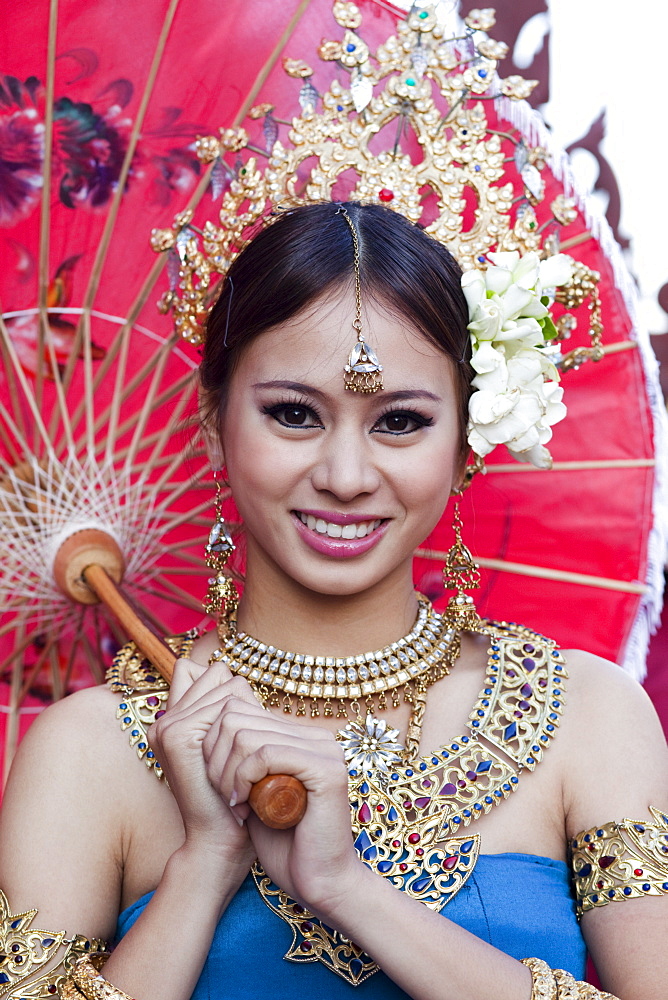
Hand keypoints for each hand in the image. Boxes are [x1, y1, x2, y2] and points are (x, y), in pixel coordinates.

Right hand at [148, 658, 255, 876]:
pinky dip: (246, 726)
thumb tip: (229, 671)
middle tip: (244, 751)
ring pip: (229, 686)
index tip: (244, 738)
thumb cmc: (234, 798)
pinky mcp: (179, 735)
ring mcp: (168, 725)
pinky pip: (229, 702)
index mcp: (173, 720)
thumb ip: (225, 711)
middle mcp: (164, 719)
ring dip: (249, 716)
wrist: (220, 842)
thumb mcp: (230, 749)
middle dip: (245, 704)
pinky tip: (239, 761)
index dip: (237, 698)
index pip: (212, 672)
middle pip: (221, 674)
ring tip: (241, 758)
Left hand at [202, 695, 362, 918]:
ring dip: (227, 774)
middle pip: (236, 716)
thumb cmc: (285, 844)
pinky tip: (244, 807)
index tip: (218, 785)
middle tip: (225, 797)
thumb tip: (208, 729)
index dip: (214, 745)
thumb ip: (241, 759)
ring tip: (236, 804)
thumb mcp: (254, 793)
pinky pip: (265, 754)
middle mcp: (316, 736)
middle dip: (216, 759)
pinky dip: (243, 779)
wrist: (320, 884)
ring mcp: (324, 749)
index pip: (238, 708)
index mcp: (301, 736)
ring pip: (245, 734)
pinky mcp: (326, 769)